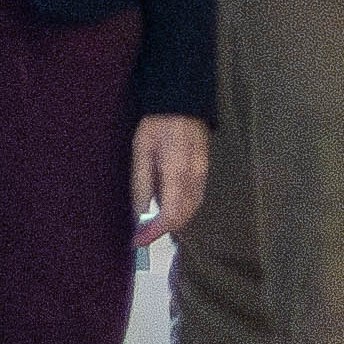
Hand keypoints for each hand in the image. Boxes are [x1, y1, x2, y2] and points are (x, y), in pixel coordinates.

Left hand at [129, 113, 208, 251]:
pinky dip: (181, 210)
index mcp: (177, 171)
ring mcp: (203, 174)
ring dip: (174, 222)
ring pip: (192, 209)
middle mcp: (195, 177)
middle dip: (163, 230)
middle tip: (142, 235)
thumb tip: (139, 214)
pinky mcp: (205, 171)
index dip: (154, 231)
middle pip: (184, 216)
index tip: (138, 241)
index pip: (171, 214)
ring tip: (152, 225)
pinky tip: (167, 209)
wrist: (182, 101)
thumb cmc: (157, 124)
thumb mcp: (141, 151)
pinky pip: (195, 199)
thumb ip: (142, 184)